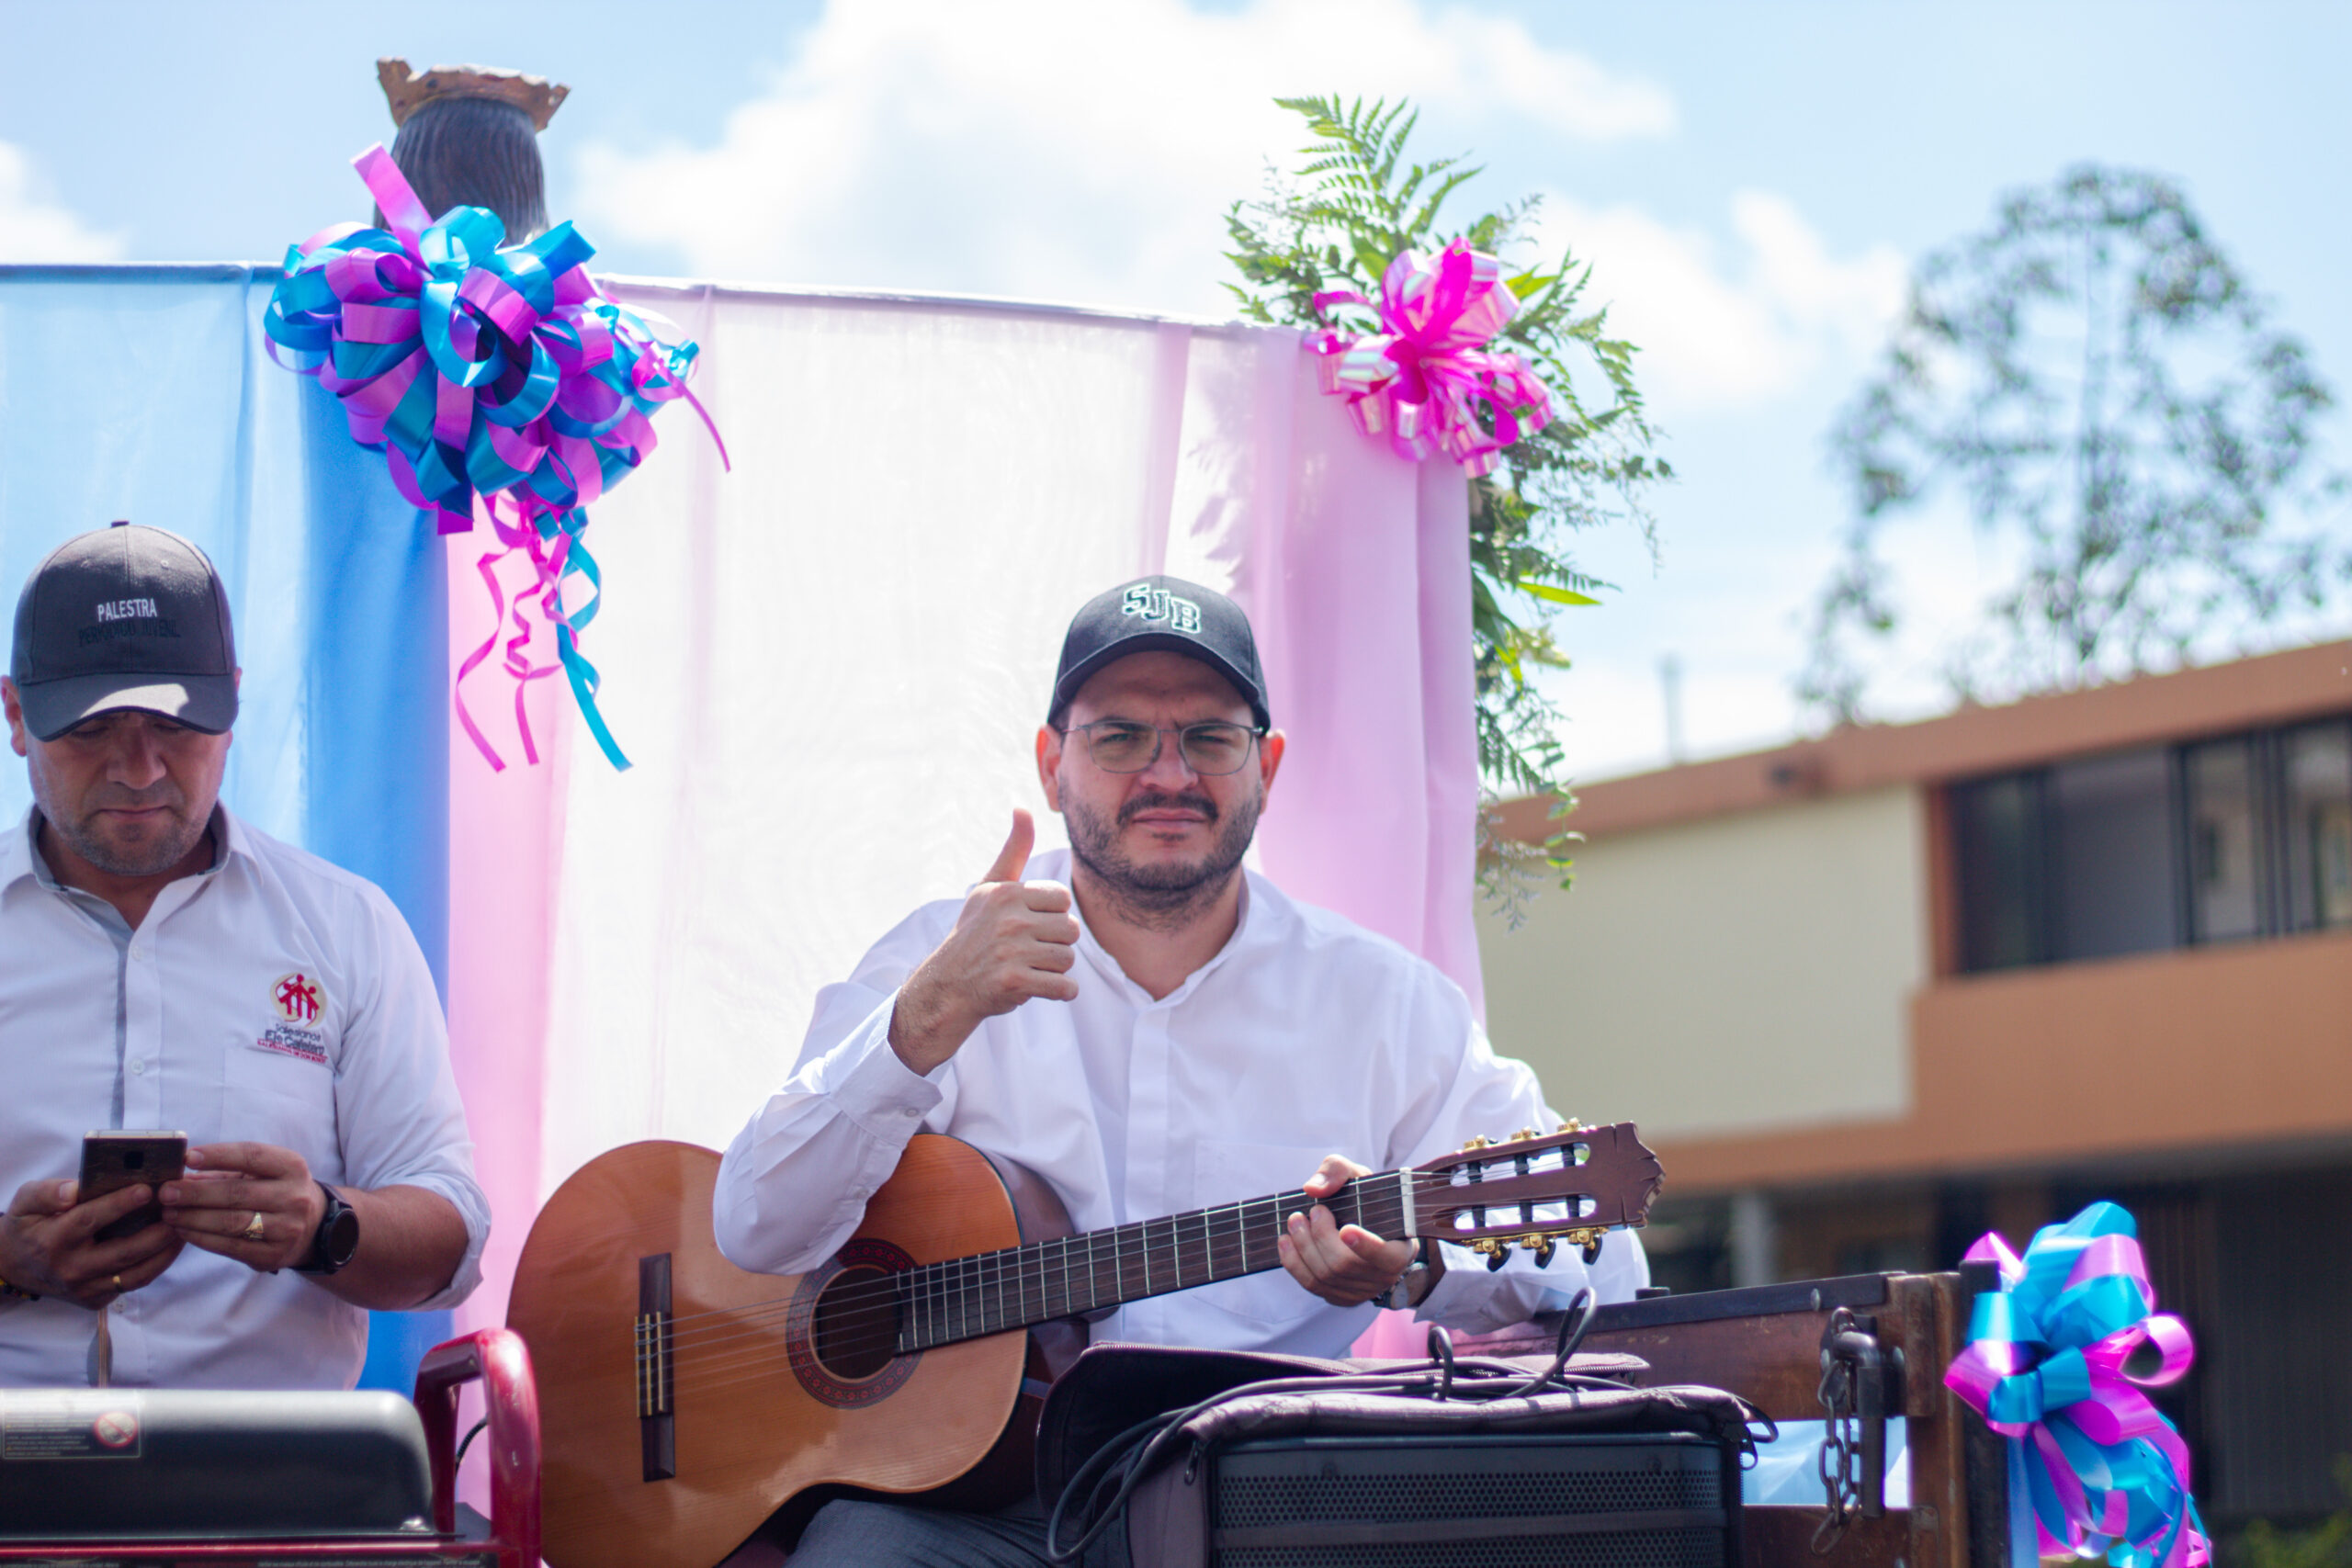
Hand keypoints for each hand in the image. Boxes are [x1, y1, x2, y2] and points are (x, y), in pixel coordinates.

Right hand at [1, 1178, 184, 1308]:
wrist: (14, 1266)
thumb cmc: (27, 1226)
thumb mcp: (26, 1202)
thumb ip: (48, 1193)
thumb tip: (74, 1191)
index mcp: (53, 1240)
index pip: (90, 1220)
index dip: (120, 1204)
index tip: (147, 1189)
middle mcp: (70, 1269)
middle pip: (123, 1253)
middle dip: (157, 1233)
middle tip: (180, 1212)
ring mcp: (84, 1288)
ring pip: (135, 1274)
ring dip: (165, 1252)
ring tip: (185, 1228)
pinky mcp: (94, 1300)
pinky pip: (131, 1284)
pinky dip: (155, 1266)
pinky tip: (170, 1246)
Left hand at [161, 1143, 325, 1274]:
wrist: (312, 1227)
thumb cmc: (276, 1191)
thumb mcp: (262, 1173)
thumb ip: (225, 1172)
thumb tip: (182, 1173)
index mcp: (292, 1167)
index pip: (252, 1156)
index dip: (219, 1155)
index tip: (188, 1158)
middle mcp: (294, 1197)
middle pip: (237, 1193)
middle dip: (196, 1193)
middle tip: (166, 1192)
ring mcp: (286, 1228)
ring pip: (231, 1223)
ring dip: (193, 1218)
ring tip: (169, 1213)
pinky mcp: (273, 1254)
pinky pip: (230, 1247)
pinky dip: (202, 1238)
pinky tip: (183, 1231)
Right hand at [889, 810, 1080, 1073]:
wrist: (946, 987)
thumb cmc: (975, 934)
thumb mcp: (989, 888)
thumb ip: (1013, 850)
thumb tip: (1023, 807)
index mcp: (1006, 893)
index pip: (1063, 899)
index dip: (1050, 915)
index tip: (1027, 925)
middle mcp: (1008, 919)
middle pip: (1071, 929)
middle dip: (1055, 943)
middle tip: (1026, 951)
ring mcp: (1011, 952)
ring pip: (1068, 959)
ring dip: (1054, 969)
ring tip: (1027, 968)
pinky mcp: (1014, 982)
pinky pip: (1065, 987)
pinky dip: (1059, 992)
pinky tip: (1037, 987)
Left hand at [1276, 1155, 1414, 1307]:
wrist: (1366, 1225)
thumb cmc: (1366, 1201)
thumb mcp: (1359, 1176)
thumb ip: (1338, 1171)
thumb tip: (1313, 1189)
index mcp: (1399, 1249)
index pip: (1386, 1256)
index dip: (1365, 1246)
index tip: (1346, 1230)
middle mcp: (1383, 1276)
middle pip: (1344, 1264)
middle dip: (1319, 1236)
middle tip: (1308, 1212)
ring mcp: (1360, 1291)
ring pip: (1325, 1276)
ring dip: (1302, 1247)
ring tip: (1294, 1222)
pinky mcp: (1339, 1297)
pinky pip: (1312, 1286)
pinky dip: (1294, 1263)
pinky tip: (1286, 1242)